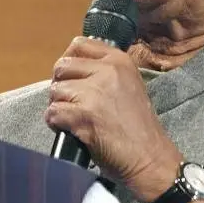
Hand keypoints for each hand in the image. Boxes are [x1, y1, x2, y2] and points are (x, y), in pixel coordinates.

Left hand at [45, 37, 181, 196]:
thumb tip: (71, 69)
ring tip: (75, 120)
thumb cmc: (138, 127)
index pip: (79, 45)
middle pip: (62, 67)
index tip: (73, 79)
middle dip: (61, 87)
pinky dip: (57, 124)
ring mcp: (95, 92)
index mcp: (119, 60)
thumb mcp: (128, 85)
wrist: (150, 158)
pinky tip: (72, 131)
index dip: (69, 62)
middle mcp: (107, 70)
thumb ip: (105, 72)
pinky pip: (53, 113)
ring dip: (59, 107)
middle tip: (72, 104)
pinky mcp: (84, 115)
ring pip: (55, 91)